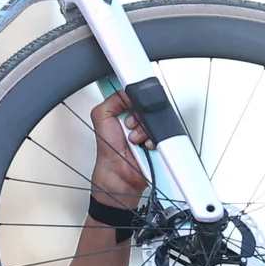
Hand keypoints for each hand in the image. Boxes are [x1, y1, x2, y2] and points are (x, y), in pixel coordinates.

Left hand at [90, 90, 149, 211]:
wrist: (118, 175)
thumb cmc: (108, 151)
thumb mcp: (101, 116)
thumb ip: (113, 99)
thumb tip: (127, 90)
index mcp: (124, 112)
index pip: (136, 96)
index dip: (135, 99)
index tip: (131, 106)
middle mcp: (137, 121)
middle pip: (148, 106)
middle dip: (139, 115)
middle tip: (129, 126)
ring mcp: (149, 132)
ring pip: (156, 120)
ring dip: (145, 129)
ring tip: (134, 139)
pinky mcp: (159, 143)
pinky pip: (163, 134)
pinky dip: (154, 139)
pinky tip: (144, 145)